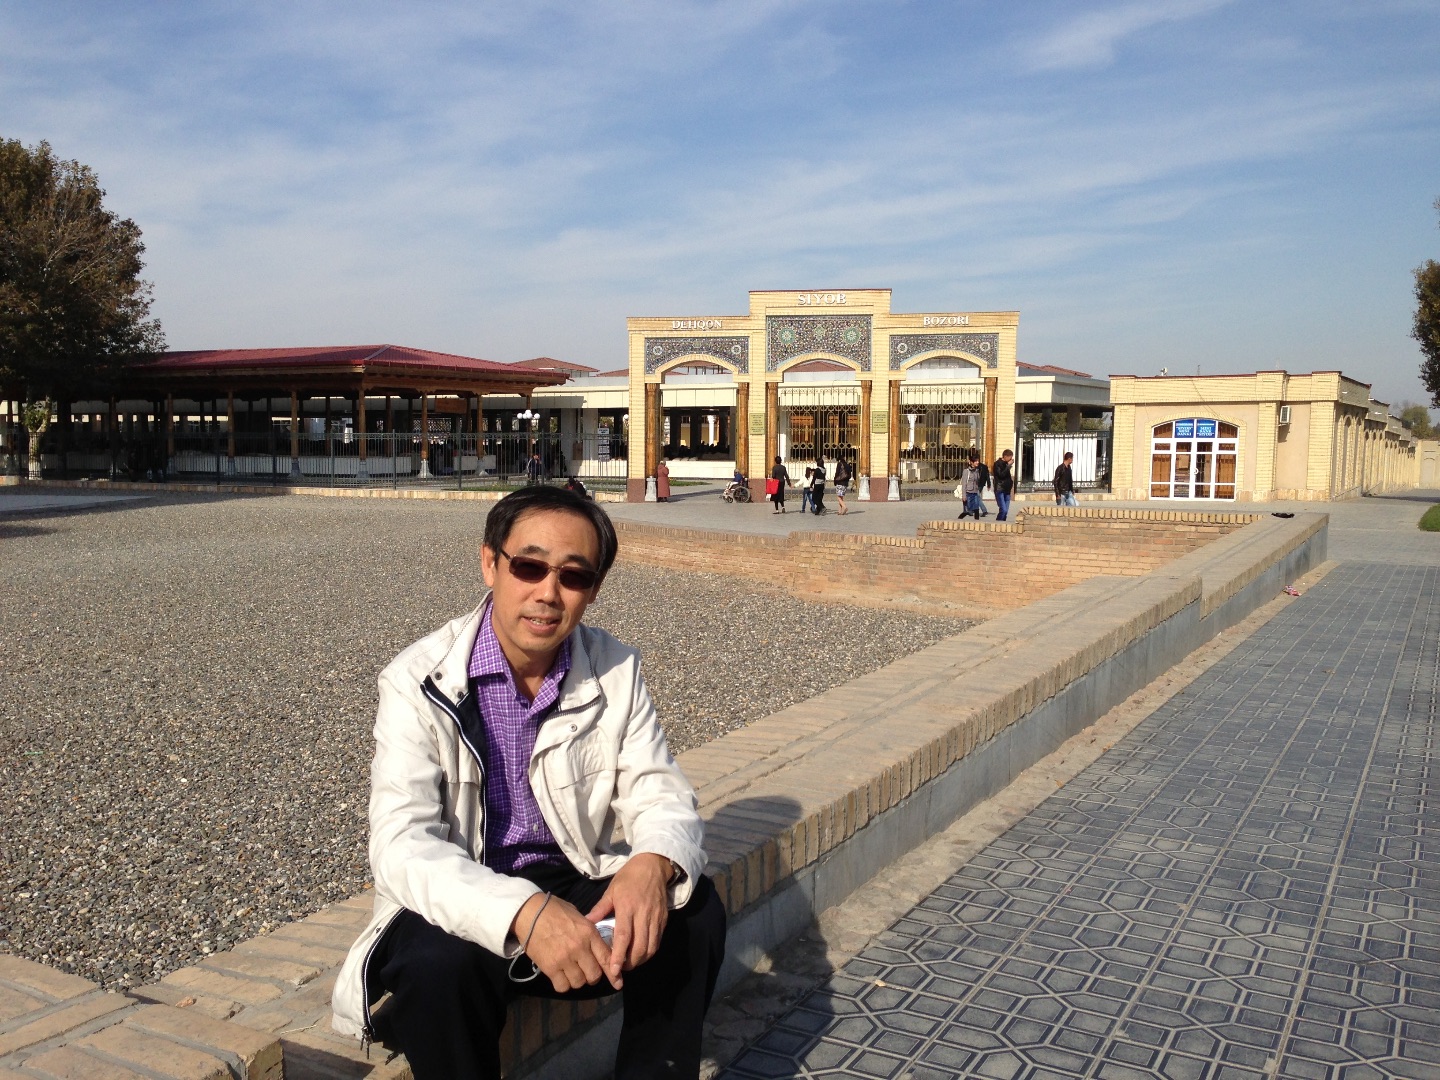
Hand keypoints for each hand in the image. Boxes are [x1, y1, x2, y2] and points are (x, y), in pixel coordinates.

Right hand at [511, 892, 610, 992]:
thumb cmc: (554, 910)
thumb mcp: (578, 916)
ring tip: (572, 972)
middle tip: (586, 972)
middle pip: (594, 975)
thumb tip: (597, 946)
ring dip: (577, 980)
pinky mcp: (550, 967)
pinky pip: (562, 986)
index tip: (617, 982)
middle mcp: (580, 948)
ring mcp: (565, 959)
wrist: (529, 912)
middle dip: (592, 976)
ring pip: (579, 982)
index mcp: (589, 933)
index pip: (607, 957)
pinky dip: (563, 984)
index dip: (613, 973)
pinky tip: (560, 976)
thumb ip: (589, 932)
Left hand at [586, 853, 671, 988]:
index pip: (624, 936)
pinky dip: (649, 951)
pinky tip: (640, 953)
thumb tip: (586, 923)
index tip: (614, 969)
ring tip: (629, 963)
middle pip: (639, 947)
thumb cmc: (629, 878)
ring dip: (640, 960)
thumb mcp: (611, 890)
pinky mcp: (664, 920)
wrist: (653, 866)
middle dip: (630, 963)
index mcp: (627, 907)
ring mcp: (655, 918)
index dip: (619, 955)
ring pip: (650, 947)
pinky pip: (657, 941)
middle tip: (620, 969)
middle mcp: (643, 914)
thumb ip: (600, 909)